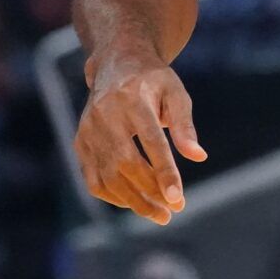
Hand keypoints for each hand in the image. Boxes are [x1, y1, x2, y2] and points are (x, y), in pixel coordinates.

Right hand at [74, 52, 206, 223]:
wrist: (118, 64)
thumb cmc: (154, 81)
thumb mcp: (176, 94)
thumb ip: (184, 126)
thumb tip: (199, 157)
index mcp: (133, 99)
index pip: (151, 142)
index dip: (164, 173)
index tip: (178, 199)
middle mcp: (106, 115)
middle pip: (126, 164)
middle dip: (150, 192)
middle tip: (172, 211)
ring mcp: (89, 130)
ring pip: (108, 176)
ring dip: (133, 201)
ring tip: (159, 214)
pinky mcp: (81, 141)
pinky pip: (93, 178)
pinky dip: (112, 196)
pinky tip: (134, 203)